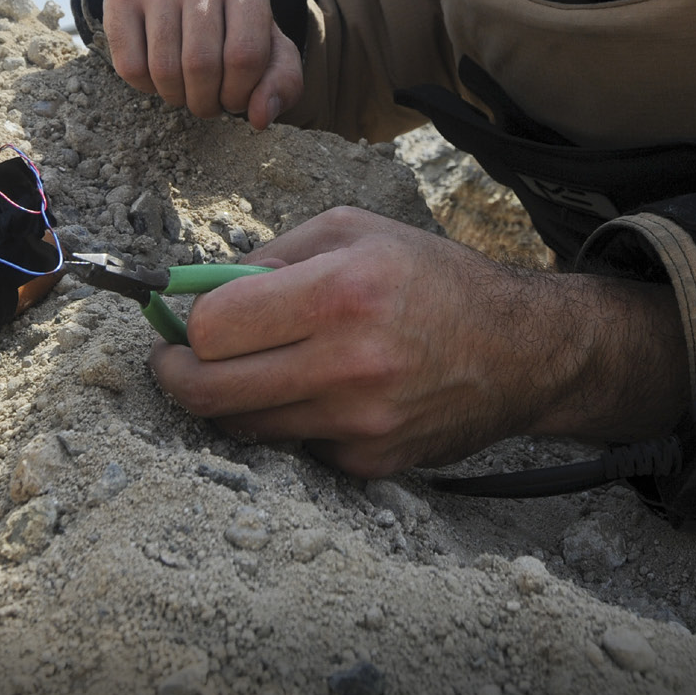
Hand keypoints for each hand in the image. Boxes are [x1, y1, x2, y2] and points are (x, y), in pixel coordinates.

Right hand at [102, 0, 302, 130]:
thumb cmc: (239, 30)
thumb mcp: (273, 53)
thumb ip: (282, 84)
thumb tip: (258, 116)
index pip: (245, 55)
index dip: (241, 93)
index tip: (237, 97)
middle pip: (201, 64)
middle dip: (206, 101)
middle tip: (209, 103)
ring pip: (163, 68)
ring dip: (177, 97)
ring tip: (188, 90)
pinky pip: (129, 65)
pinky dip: (146, 87)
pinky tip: (160, 74)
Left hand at [150, 207, 687, 477]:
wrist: (522, 350)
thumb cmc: (433, 278)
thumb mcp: (353, 230)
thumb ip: (270, 255)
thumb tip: (197, 289)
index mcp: (341, 291)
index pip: (214, 326)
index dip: (184, 324)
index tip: (178, 321)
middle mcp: (349, 362)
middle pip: (211, 390)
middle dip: (176, 374)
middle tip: (173, 360)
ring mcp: (360, 421)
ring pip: (243, 427)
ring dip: (228, 399)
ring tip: (244, 369)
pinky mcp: (371, 463)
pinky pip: (293, 449)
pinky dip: (287, 422)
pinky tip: (313, 393)